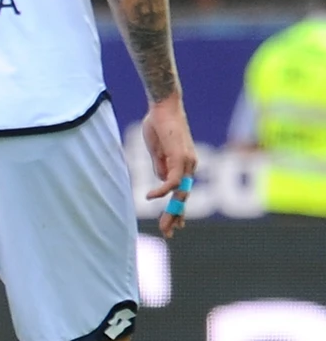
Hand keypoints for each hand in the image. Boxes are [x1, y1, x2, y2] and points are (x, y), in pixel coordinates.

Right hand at [141, 97, 197, 238]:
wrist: (164, 106)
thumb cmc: (158, 124)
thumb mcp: (156, 151)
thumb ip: (160, 166)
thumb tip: (162, 181)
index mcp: (184, 165)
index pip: (182, 193)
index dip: (178, 210)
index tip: (175, 226)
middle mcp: (190, 166)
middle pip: (184, 197)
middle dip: (176, 217)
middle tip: (170, 234)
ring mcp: (187, 163)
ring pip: (181, 194)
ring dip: (172, 212)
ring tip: (165, 227)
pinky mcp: (180, 158)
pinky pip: (172, 180)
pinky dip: (162, 190)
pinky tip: (150, 197)